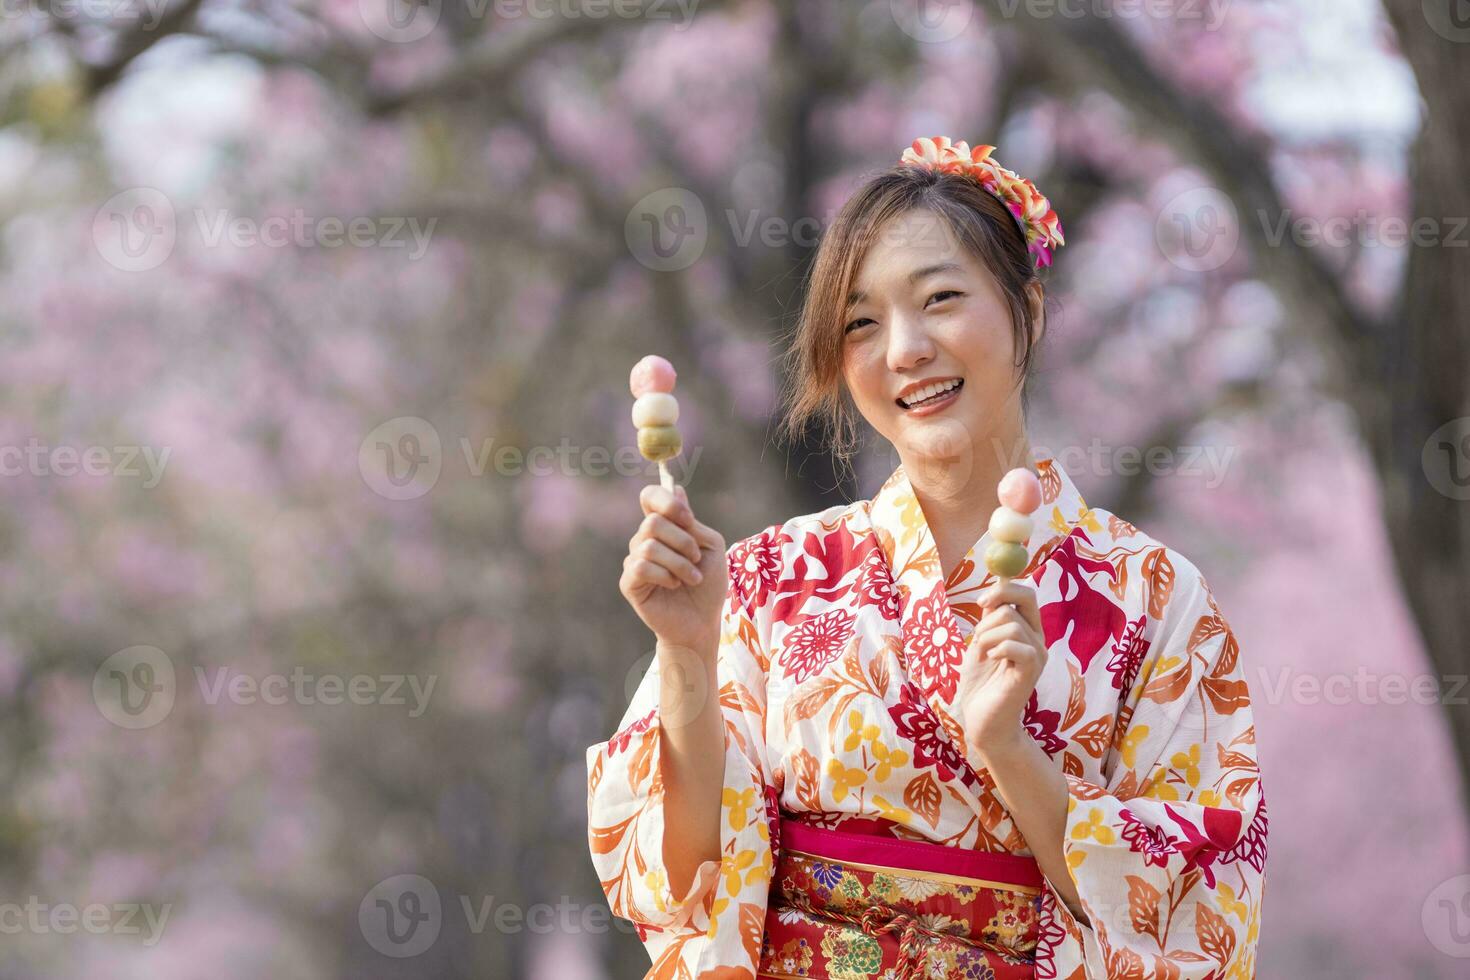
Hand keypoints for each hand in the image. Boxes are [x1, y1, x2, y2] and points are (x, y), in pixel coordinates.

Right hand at [619, 484, 728, 652]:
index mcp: (664, 527)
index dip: (665, 501)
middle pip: (652, 522)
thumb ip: (692, 522)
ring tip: (691, 578)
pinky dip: (665, 576)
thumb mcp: (710, 547)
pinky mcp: (629, 583)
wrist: (702, 621)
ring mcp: (634, 561)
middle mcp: (645, 540)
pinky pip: (640, 567)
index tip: (687, 519)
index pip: (649, 497)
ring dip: (679, 563)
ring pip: (649, 547)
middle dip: (682, 540)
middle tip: (697, 558)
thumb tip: (676, 488)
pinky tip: (674, 586)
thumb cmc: (708, 584)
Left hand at [957, 580, 1047, 754]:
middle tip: (979, 618)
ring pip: (1014, 624)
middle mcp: (1037, 640)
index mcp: (1026, 630)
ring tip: (982, 652)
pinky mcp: (1031, 673)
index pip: (1026, 595)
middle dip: (998, 601)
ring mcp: (1037, 656)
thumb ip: (990, 619)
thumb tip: (994, 590)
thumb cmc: (981, 683)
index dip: (1004, 589)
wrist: (981, 720)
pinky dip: (999, 648)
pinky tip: (991, 659)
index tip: (981, 601)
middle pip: (1027, 598)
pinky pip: (1020, 647)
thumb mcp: (981, 643)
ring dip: (988, 634)